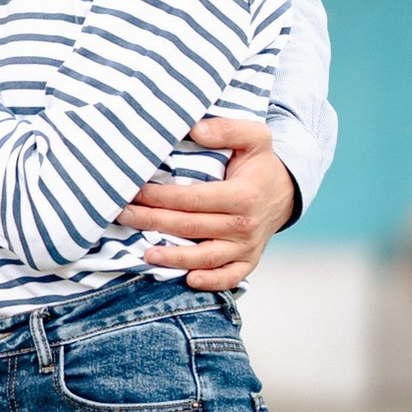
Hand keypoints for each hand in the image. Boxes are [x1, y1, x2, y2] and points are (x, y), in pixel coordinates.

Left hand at [116, 112, 299, 291]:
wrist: (287, 191)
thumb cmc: (263, 162)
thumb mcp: (254, 136)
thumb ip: (226, 129)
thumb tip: (195, 129)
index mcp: (242, 195)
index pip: (192, 199)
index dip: (160, 197)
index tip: (135, 191)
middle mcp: (245, 225)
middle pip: (191, 227)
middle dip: (153, 222)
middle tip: (124, 217)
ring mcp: (247, 247)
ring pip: (206, 257)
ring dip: (174, 258)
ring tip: (146, 255)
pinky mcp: (249, 261)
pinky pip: (230, 277)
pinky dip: (211, 282)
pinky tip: (188, 280)